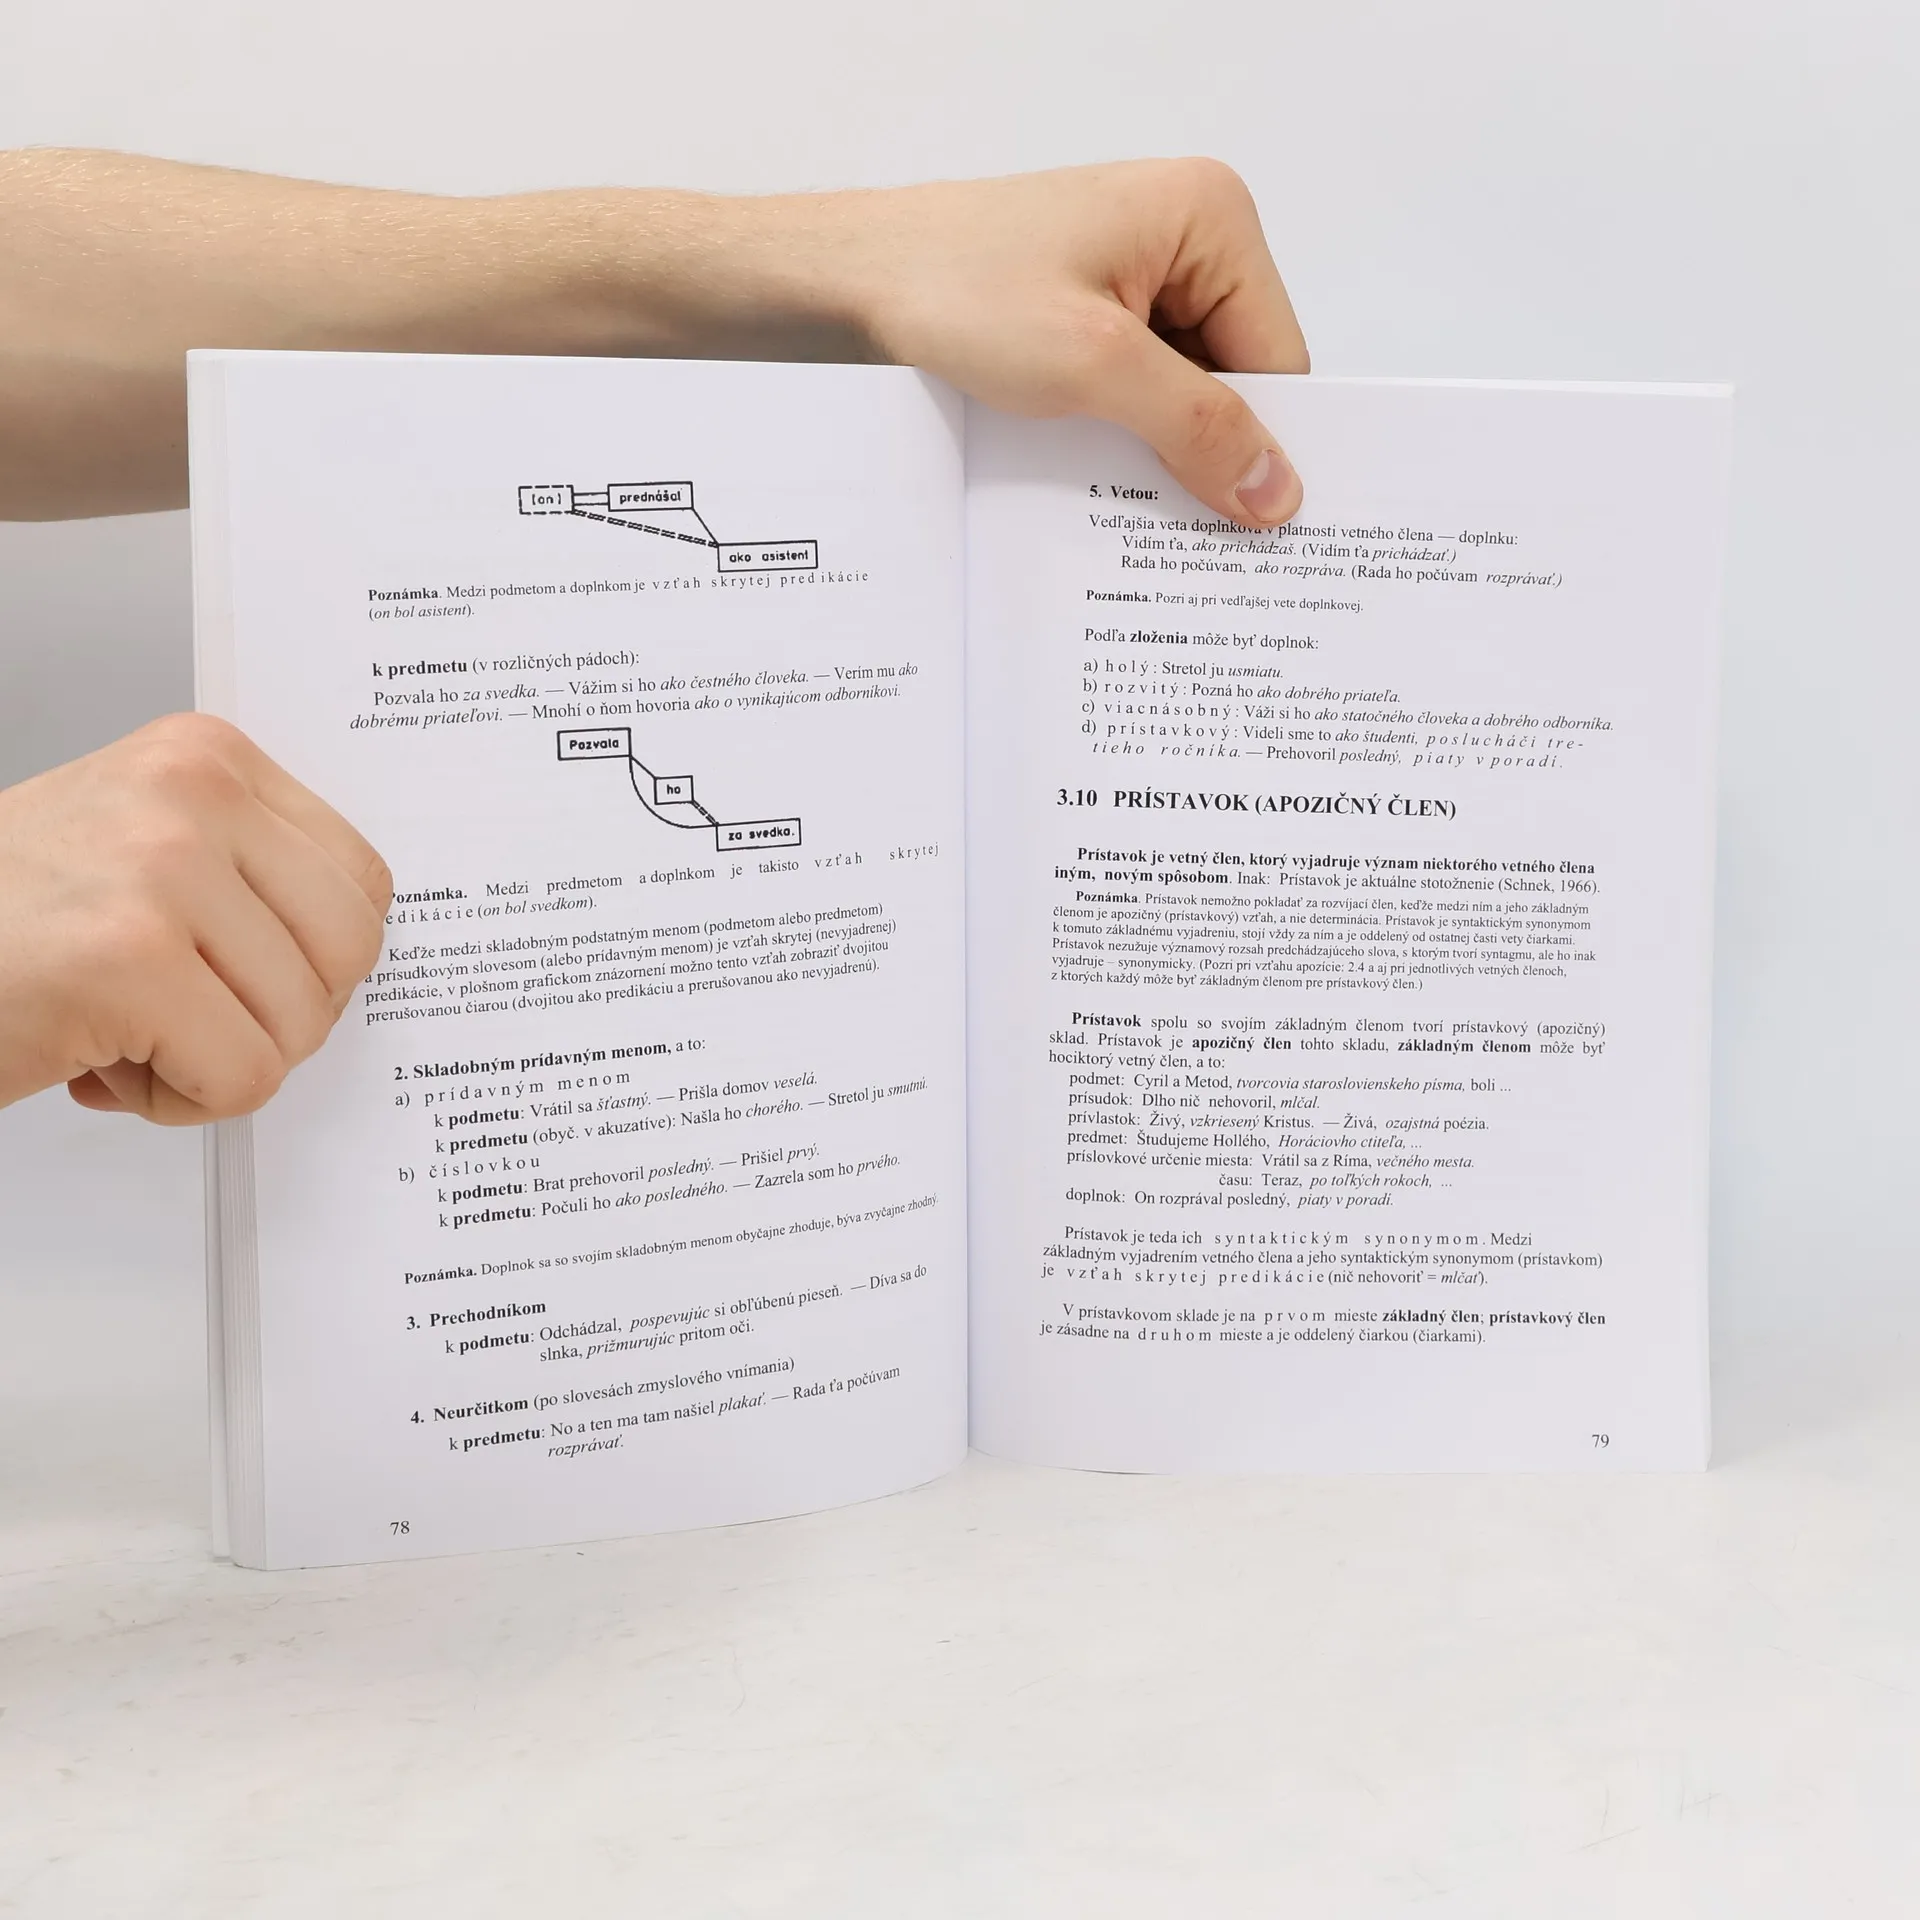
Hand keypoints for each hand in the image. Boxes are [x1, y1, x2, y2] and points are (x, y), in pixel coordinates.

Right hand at [0, 714, 391, 1122]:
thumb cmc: (1, 926)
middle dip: (281, 1016)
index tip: (238, 973)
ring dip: (218, 1063)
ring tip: (122, 1034)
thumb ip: (243, 874)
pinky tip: (99, 1067)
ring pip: (301, 1023)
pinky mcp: (129, 962)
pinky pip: (244, 1078)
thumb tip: (351, 951)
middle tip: (187, 1018)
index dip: (312, 958)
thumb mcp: (136, 849)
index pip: (361, 880)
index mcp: (204, 757)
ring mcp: (162, 871)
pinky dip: (179, 1104)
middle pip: (351, 951)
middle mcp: (191, 794)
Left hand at [810, 159, 1309, 526]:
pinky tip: (1097, 473)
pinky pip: (1138, 386)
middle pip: (1238, 375)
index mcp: (1211, 218)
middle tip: (1189, 533)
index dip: (1264, 442)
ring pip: (1185, 390)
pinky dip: (1124, 433)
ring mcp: (1137, 272)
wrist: (848, 280)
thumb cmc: (959, 291)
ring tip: (1130, 503)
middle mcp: (1185, 236)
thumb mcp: (1093, 366)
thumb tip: (1278, 492)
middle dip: (1209, 446)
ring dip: (1161, 447)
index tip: (1250, 526)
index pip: (1279, 357)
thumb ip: (1195, 427)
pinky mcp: (1093, 308)